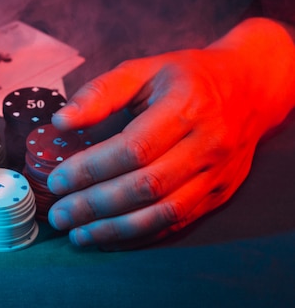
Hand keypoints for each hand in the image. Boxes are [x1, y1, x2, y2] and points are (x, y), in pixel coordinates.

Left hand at [47, 18, 294, 249]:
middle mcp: (206, 144)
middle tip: (59, 214)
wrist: (250, 89)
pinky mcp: (218, 194)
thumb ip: (100, 93)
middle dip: (96, 205)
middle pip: (146, 185)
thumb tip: (60, 121)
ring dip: (115, 229)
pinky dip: (139, 235)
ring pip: (162, 212)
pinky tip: (108, 238)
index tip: (57, 180)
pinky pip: (177, 223)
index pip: (133, 148)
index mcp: (186, 106)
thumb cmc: (186, 77)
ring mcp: (216, 174)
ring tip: (77, 234)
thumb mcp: (143, 69)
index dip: (92, 168)